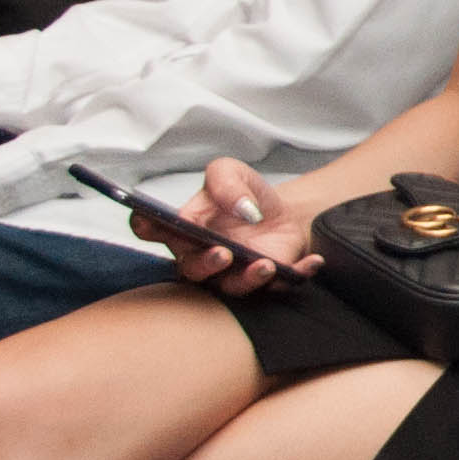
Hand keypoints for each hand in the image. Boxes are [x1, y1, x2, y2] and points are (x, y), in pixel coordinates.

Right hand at [152, 155, 312, 292]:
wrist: (285, 212)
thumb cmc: (246, 194)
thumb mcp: (232, 173)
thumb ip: (226, 181)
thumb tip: (240, 207)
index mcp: (185, 227)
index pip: (152, 228)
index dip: (146, 225)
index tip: (149, 220)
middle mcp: (201, 256)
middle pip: (190, 269)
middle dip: (205, 263)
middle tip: (222, 253)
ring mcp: (231, 273)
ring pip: (231, 287)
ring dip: (248, 278)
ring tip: (266, 264)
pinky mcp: (265, 282)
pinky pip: (280, 286)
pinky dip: (297, 274)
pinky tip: (312, 261)